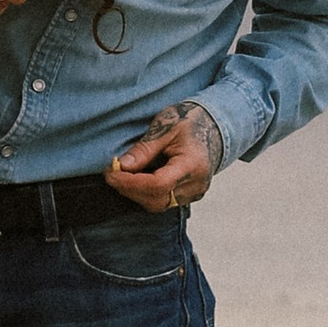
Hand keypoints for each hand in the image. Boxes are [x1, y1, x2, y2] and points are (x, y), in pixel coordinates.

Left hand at [106, 102, 222, 213]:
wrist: (216, 126)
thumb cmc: (191, 121)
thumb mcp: (166, 127)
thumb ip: (145, 149)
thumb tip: (123, 166)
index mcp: (192, 164)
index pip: (158, 184)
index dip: (130, 182)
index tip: (111, 172)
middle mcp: (196, 184)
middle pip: (157, 200)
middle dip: (129, 190)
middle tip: (111, 174)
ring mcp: (195, 192)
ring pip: (158, 205)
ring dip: (136, 193)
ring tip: (122, 176)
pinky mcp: (190, 195)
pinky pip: (164, 202)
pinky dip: (146, 193)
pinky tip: (136, 179)